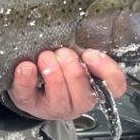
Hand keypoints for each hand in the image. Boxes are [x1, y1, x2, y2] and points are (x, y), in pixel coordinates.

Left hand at [8, 48, 125, 120]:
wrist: (30, 82)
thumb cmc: (59, 67)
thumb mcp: (76, 57)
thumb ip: (82, 49)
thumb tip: (81, 34)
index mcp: (94, 86)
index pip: (115, 86)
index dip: (107, 72)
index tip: (90, 54)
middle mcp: (78, 101)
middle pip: (84, 94)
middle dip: (74, 72)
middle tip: (64, 53)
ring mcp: (53, 106)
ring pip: (60, 99)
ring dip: (53, 76)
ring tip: (45, 57)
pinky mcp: (29, 103)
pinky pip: (28, 95)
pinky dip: (26, 80)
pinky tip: (25, 67)